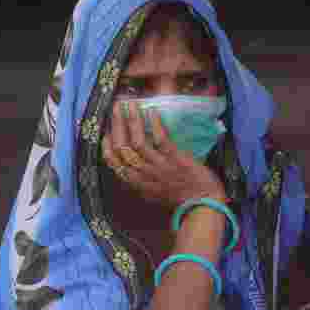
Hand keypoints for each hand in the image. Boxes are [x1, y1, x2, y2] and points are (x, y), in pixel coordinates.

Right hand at [102, 101, 225, 207]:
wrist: (204, 205)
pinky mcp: (176, 160)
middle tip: (117, 107)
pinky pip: (161, 140)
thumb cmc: (182, 198)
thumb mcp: (155, 193)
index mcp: (138, 183)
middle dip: (117, 125)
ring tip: (131, 104)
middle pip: (122, 148)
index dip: (106, 146)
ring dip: (132, 120)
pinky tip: (152, 112)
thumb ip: (144, 179)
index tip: (106, 132)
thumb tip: (136, 161)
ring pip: (138, 142)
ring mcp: (160, 167)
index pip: (114, 163)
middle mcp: (145, 175)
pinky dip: (155, 125)